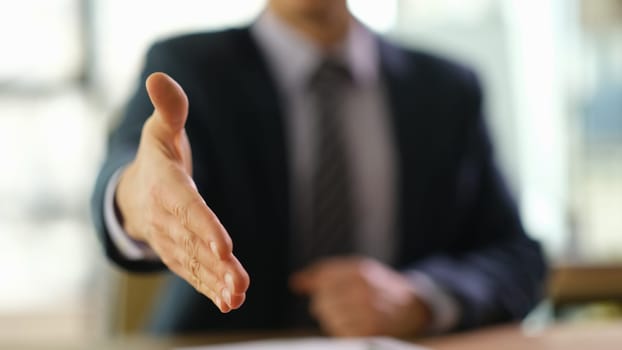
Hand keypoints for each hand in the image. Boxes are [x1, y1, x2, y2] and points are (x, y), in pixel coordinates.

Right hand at [115, 72, 249, 312]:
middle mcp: (167, 219)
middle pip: (195, 243)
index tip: (224, 246)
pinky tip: (229, 302)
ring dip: (216, 281)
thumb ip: (169, 107)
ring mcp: (171, 241)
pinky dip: (210, 287)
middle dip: (216, 264)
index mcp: (166, 188)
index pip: (187, 209)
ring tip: (237, 297)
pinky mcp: (179, 254)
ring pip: (195, 264)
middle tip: (239, 283)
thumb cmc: (158, 157)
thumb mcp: (161, 129)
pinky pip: (194, 273)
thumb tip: (159, 76)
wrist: (135, 194)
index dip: (204, 227)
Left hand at [290, 257, 430, 336]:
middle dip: (327, 304)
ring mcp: (368, 311)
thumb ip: (322, 274)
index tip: (330, 290)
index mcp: (359, 270)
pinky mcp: (370, 331)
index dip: (321, 287)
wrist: (411, 306)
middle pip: (322, 300)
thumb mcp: (354, 271)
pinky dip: (344, 331)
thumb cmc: (376, 286)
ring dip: (334, 319)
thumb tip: (295, 282)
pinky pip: (340, 332)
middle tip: (343, 305)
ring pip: (329, 318)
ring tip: (351, 314)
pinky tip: (356, 325)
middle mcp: (364, 289)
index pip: (322, 279)